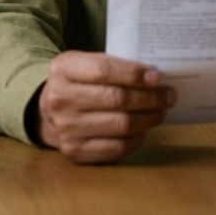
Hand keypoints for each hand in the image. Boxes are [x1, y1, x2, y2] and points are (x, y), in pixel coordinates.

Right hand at [34, 51, 175, 163]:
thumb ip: (112, 65)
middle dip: (150, 98)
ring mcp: (65, 128)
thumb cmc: (76, 83)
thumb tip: (154, 77)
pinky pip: (117, 148)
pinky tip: (142, 130)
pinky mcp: (74, 151)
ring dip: (149, 118)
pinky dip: (136, 139)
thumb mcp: (84, 63)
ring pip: (121, 124)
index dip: (134, 74)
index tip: (157, 77)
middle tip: (168, 95)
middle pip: (117, 99)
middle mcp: (60, 99)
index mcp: (62, 70)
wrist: (46, 112)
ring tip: (160, 111)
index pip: (104, 70)